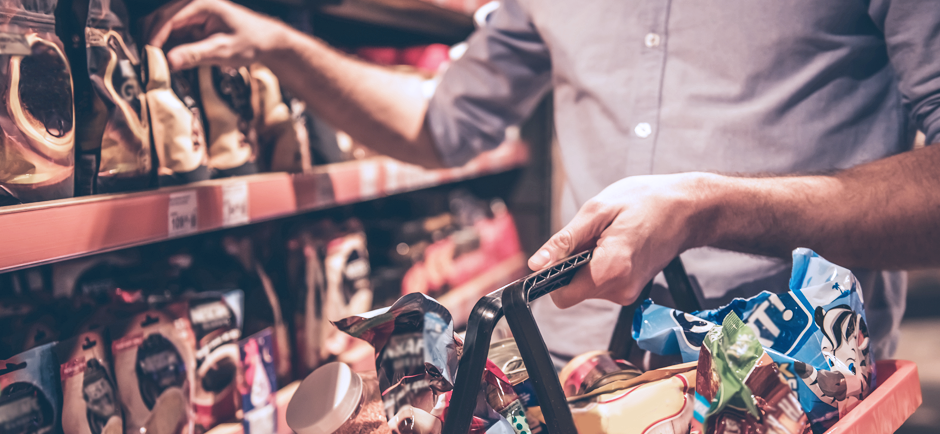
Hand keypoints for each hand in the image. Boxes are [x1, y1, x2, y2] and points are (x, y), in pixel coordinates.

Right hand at [147, 0, 290, 70]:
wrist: (265, 41)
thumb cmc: (250, 42)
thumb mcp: (223, 51)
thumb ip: (196, 55)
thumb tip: (169, 62)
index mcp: (200, 4)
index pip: (167, 19)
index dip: (154, 39)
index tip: (149, 58)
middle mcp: (192, 4)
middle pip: (159, 20)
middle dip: (152, 41)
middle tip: (149, 65)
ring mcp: (191, 14)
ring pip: (162, 27)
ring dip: (157, 45)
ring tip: (156, 66)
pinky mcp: (191, 24)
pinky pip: (171, 34)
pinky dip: (166, 47)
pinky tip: (167, 63)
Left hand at [528, 172, 716, 307]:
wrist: (687, 209)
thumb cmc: (647, 202)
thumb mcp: (598, 210)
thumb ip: (565, 240)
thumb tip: (537, 263)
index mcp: (610, 270)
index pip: (562, 296)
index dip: (552, 276)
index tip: (558, 254)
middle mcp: (620, 289)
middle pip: (573, 290)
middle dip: (572, 264)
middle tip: (594, 235)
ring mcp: (628, 292)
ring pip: (586, 285)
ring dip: (587, 262)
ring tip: (609, 236)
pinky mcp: (632, 289)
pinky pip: (601, 282)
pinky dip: (600, 265)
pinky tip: (616, 244)